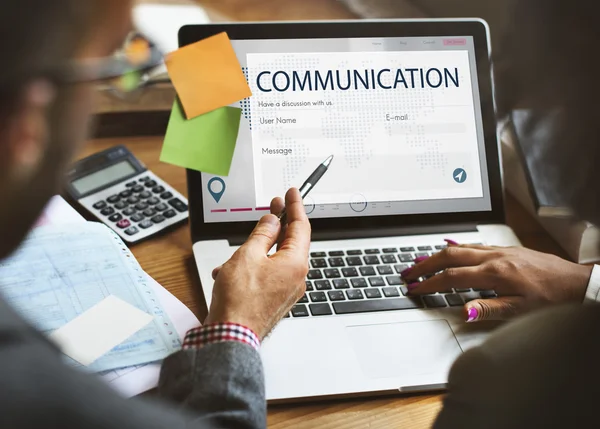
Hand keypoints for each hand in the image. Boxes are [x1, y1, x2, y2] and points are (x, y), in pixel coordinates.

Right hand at [204, 188, 310, 339]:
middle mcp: (296, 277)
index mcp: (295, 263)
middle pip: (291, 242)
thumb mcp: (248, 255)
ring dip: (257, 250)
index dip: (295, 206)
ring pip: (275, 259)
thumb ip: (262, 234)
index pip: (301, 227)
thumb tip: (272, 221)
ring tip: (237, 251)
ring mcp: (287, 290)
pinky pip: (268, 275)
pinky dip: (252, 268)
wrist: (231, 336)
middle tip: (274, 206)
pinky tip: (232, 271)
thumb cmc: (239, 301)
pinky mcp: (276, 299)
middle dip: (278, 224)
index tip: (292, 193)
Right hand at [402, 242, 592, 321]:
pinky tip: (450, 246)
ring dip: (436, 254)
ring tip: (419, 261)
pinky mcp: (506, 249)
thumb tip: (463, 310)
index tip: (414, 288)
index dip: (429, 283)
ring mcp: (499, 250)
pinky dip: (456, 246)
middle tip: (407, 272)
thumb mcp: (520, 310)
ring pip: (460, 246)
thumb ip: (488, 309)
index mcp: (495, 273)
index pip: (452, 277)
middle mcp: (494, 257)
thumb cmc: (552, 298)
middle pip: (449, 255)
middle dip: (424, 264)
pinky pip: (473, 244)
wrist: (577, 283)